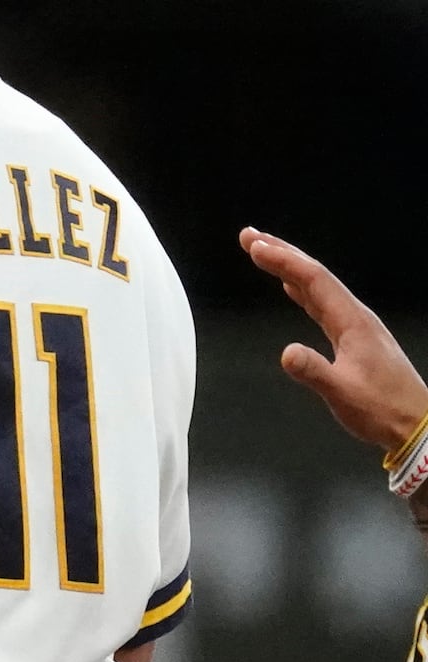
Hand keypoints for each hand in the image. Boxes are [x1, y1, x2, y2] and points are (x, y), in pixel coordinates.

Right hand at [241, 227, 427, 450]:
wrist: (415, 423)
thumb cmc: (380, 409)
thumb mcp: (342, 393)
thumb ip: (314, 371)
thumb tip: (285, 352)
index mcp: (352, 322)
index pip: (314, 281)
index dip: (284, 261)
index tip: (255, 246)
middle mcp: (355, 317)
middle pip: (316, 276)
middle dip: (283, 254)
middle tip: (250, 237)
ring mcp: (355, 326)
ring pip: (318, 288)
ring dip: (290, 268)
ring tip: (264, 253)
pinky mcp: (353, 338)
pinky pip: (322, 303)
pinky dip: (302, 290)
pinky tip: (292, 289)